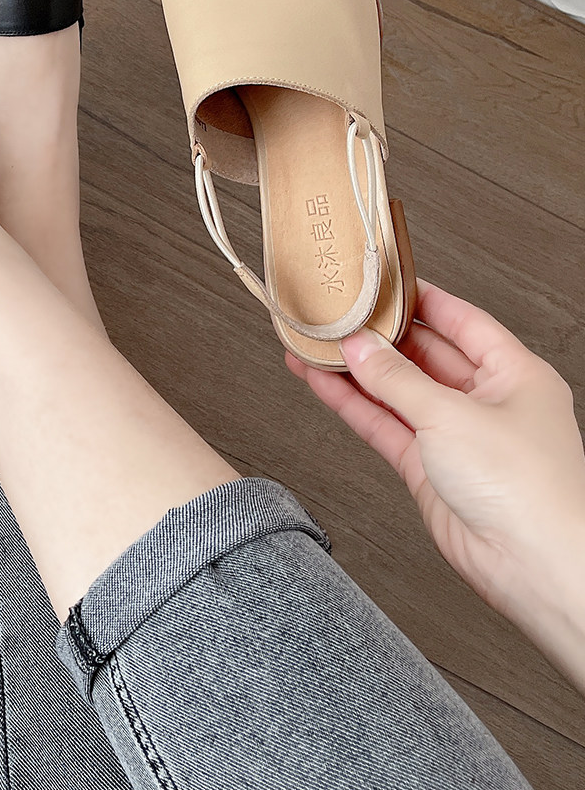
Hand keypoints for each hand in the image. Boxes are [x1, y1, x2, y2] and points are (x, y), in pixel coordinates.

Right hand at [286, 279, 584, 689]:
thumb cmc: (529, 490)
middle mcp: (487, 401)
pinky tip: (323, 383)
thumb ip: (397, 380)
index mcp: (515, 374)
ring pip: (396, 391)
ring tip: (315, 346)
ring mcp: (456, 436)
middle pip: (423, 354)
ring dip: (356, 371)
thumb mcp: (453, 414)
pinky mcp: (430, 469)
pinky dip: (353, 404)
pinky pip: (384, 425)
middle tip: (335, 316)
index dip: (418, 298)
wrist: (536, 567)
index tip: (380, 282)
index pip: (460, 320)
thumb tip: (360, 348)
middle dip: (378, 337)